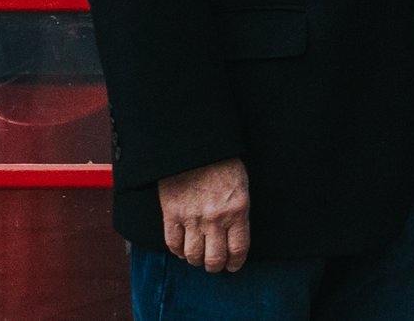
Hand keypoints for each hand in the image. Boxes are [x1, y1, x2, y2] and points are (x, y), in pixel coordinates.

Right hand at [158, 157, 250, 271]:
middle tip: (214, 264)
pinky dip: (177, 251)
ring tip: (198, 256)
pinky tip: (182, 248)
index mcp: (237, 210)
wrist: (196, 147)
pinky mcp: (172, 214)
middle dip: (215, 266)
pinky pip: (173, 244)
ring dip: (196, 260)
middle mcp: (215, 219)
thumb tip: (234, 235)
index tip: (233, 265)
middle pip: (214, 259)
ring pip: (193, 256)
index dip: (235, 263)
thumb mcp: (241, 186)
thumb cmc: (223, 163)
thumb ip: (238, 212)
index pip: (238, 249)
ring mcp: (192, 218)